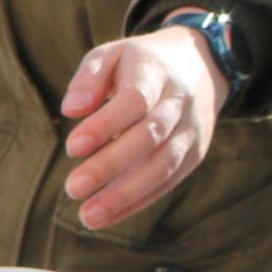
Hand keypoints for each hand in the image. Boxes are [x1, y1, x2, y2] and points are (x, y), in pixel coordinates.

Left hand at [60, 27, 220, 230]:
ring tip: (88, 215)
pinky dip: (137, 202)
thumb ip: (88, 78)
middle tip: (73, 188)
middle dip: (110, 166)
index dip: (105, 125)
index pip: (134, 101)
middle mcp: (179, 103)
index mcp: (156, 72)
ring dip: (125, 195)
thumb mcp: (112, 54)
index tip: (71, 148)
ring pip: (163, 167)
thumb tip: (71, 110)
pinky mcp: (194, 154)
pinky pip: (167, 182)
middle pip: (149, 138)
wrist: (201, 64)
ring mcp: (190, 131)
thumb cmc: (140, 62)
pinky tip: (107, 216)